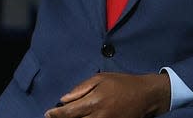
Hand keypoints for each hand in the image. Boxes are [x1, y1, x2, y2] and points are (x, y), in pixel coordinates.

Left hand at [44, 72, 170, 117]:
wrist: (144, 95)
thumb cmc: (122, 83)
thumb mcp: (101, 78)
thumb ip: (81, 88)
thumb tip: (64, 99)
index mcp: (95, 101)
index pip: (69, 112)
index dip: (56, 114)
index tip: (47, 114)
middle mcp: (99, 115)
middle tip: (54, 117)